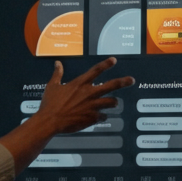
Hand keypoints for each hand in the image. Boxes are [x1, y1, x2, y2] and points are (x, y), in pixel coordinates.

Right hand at [0, 57, 134, 174]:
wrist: (50, 121)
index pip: (96, 70)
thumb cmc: (50, 104)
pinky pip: (103, 116)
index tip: (114, 60)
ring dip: (113, 102)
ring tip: (114, 103)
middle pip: (111, 85)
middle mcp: (89, 93)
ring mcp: (92, 106)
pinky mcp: (92, 117)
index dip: (106, 64)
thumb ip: (57, 74)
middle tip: (132, 80)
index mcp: (80, 84)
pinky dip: (102, 116)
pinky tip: (100, 117)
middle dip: (123, 82)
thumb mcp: (52, 86)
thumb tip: (57, 63)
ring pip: (111, 102)